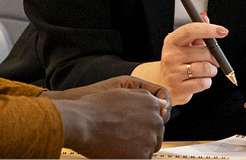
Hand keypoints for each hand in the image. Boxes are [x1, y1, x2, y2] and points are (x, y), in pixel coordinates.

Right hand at [43, 76, 169, 157]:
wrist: (83, 123)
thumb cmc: (96, 108)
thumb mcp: (123, 93)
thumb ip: (145, 98)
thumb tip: (162, 105)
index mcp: (151, 105)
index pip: (156, 119)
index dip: (142, 124)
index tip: (131, 127)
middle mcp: (155, 121)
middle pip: (155, 134)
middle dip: (142, 136)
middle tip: (122, 136)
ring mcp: (149, 139)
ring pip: (149, 148)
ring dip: (137, 147)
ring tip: (118, 142)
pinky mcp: (142, 156)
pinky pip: (142, 159)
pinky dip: (131, 157)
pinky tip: (117, 150)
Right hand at [131, 17, 227, 104]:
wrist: (161, 83)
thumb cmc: (176, 62)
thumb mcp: (183, 45)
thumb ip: (196, 32)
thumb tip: (205, 17)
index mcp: (172, 41)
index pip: (191, 31)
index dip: (208, 29)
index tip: (222, 30)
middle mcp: (171, 56)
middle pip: (204, 52)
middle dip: (214, 57)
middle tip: (211, 59)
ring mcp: (174, 73)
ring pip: (206, 68)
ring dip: (211, 70)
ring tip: (205, 71)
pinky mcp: (179, 88)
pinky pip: (204, 83)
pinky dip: (207, 81)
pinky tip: (199, 80)